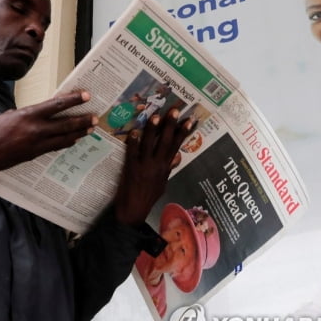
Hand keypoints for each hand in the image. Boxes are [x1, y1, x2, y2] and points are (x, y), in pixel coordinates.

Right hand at [0, 91, 96, 179]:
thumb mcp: (8, 115)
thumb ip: (25, 114)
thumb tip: (37, 114)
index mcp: (28, 115)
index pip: (56, 105)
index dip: (73, 100)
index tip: (86, 96)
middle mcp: (36, 129)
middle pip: (66, 124)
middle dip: (82, 120)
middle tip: (95, 118)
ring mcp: (37, 144)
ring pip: (64, 137)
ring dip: (79, 133)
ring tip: (90, 129)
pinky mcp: (36, 154)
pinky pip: (56, 147)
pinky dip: (66, 142)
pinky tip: (73, 140)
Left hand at [113, 108, 195, 226]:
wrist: (133, 210)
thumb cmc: (148, 197)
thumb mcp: (163, 183)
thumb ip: (168, 168)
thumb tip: (177, 156)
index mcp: (166, 168)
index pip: (177, 146)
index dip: (183, 132)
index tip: (190, 119)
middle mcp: (157, 165)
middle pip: (165, 142)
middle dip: (170, 125)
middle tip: (175, 110)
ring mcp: (144, 166)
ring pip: (149, 144)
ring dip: (153, 129)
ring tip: (156, 115)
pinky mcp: (130, 168)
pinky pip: (132, 152)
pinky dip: (133, 142)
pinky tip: (133, 131)